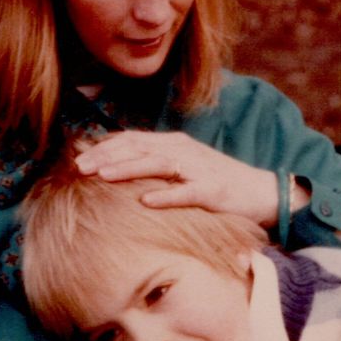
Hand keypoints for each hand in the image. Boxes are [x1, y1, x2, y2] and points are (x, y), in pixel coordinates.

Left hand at [74, 131, 308, 227]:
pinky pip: (187, 192)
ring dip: (128, 168)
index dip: (104, 147)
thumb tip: (118, 168)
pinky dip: (166, 196)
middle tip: (79, 167)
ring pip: (158, 164)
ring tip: (103, 176)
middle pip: (139, 148)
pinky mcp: (214, 191)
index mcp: (174, 144)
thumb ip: (155, 164)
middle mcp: (183, 151)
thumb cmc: (218, 183)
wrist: (262, 191)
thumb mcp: (183, 168)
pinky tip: (146, 201)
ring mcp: (199, 169)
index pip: (132, 139)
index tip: (77, 158)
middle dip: (107, 156)